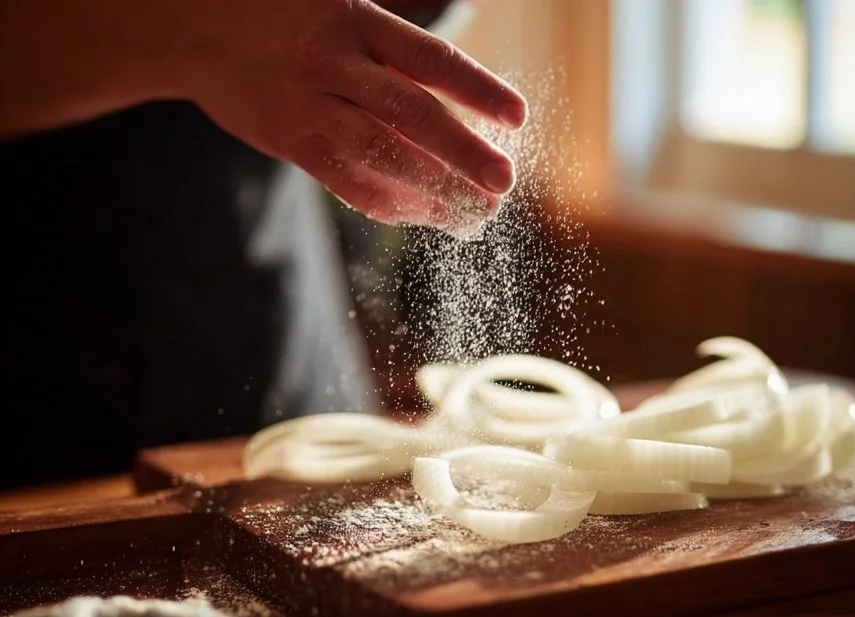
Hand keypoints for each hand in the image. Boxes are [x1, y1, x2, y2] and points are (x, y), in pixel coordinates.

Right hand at [174, 0, 526, 227]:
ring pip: (382, 156)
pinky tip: (427, 215)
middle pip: (412, 114)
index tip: (517, 118)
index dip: (476, 89)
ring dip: (434, 191)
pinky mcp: (291, 142)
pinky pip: (348, 182)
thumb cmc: (282, 18)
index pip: (429, 59)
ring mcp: (310, 106)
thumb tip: (457, 103)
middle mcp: (335, 63)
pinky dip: (392, 203)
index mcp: (354, 20)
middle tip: (504, 184)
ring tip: (475, 213)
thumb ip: (390, 49)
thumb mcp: (337, 9)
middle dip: (464, 153)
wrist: (194, 26)